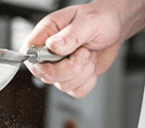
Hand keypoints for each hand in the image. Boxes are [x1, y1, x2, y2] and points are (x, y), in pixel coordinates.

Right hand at [23, 0, 144, 97]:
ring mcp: (60, 68)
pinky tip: (91, 66)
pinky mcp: (72, 79)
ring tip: (88, 54)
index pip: (29, 53)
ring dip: (83, 72)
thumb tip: (53, 46)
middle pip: (46, 75)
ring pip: (62, 86)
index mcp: (47, 33)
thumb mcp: (88, 21)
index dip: (39, 63)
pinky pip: (76, 91)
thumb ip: (70, 36)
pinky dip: (88, 81)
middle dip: (70, 68)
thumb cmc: (100, 18)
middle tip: (83, 51)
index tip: (57, 60)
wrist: (115, 28)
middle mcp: (50, 53)